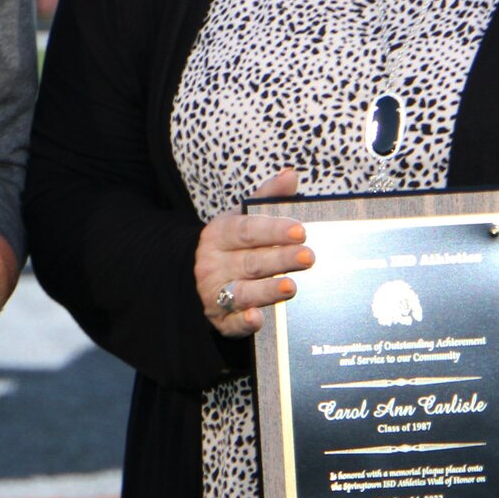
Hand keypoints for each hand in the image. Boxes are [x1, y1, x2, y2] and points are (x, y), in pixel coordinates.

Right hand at [195, 167, 309, 337]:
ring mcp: (214, 293)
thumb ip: (266, 197)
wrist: (189, 277)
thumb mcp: (240, 218)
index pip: (247, 231)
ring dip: (266, 290)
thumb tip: (291, 174)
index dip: (273, 230)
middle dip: (280, 259)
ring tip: (290, 286)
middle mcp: (214, 263)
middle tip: (309, 257)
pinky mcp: (219, 320)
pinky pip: (231, 322)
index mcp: (220, 234)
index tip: (300, 230)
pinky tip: (257, 318)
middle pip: (250, 261)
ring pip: (242, 292)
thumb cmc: (228, 245)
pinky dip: (243, 321)